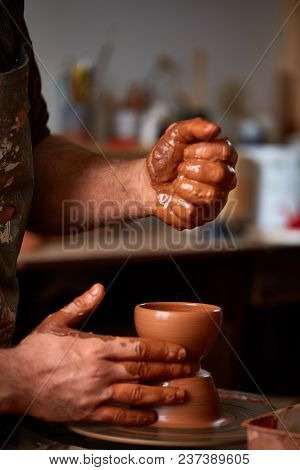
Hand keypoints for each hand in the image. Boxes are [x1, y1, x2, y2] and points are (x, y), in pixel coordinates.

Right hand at [2, 284, 189, 424]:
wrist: (15, 379)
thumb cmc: (36, 350)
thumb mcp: (58, 321)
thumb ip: (82, 305)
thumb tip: (99, 288)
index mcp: (97, 346)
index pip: (139, 346)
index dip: (164, 350)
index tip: (181, 351)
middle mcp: (101, 370)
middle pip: (145, 370)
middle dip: (171, 370)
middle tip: (190, 370)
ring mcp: (95, 393)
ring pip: (137, 395)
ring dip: (162, 394)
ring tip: (180, 393)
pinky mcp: (87, 412)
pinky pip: (118, 417)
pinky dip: (138, 418)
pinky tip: (153, 417)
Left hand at [147, 118, 237, 228]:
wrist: (146, 182)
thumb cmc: (166, 158)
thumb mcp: (175, 135)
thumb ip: (195, 127)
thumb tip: (215, 129)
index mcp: (223, 156)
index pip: (226, 152)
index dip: (202, 151)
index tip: (185, 152)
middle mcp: (226, 179)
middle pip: (221, 174)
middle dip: (193, 169)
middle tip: (180, 169)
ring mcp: (217, 200)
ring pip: (209, 195)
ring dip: (184, 186)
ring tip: (177, 183)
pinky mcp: (203, 217)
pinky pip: (193, 212)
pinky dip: (176, 203)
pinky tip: (173, 198)